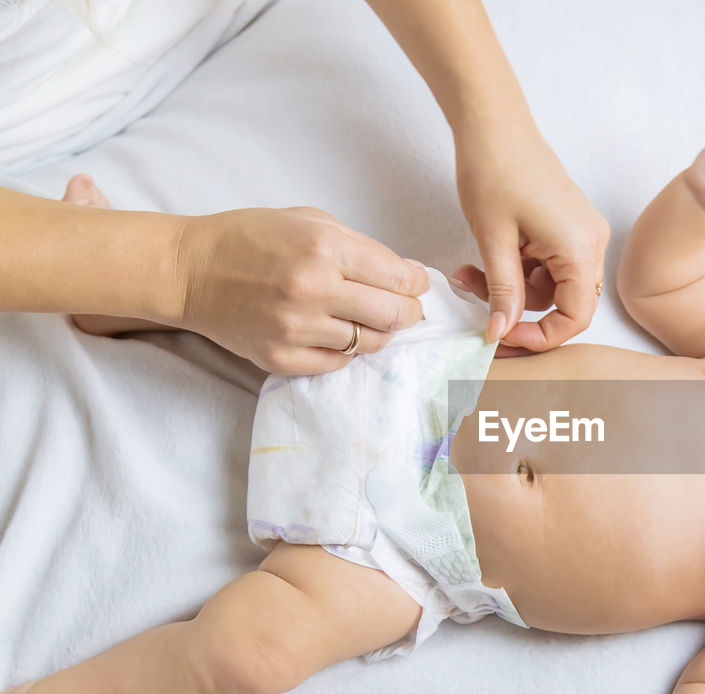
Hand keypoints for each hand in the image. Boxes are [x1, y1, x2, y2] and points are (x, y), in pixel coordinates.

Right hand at [175, 207, 432, 373]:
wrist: (188, 270)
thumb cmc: (251, 237)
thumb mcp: (308, 221)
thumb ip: (358, 246)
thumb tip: (404, 274)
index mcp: (324, 249)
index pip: (399, 278)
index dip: (416, 283)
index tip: (415, 283)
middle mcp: (314, 291)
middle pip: (394, 316)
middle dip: (409, 312)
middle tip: (405, 308)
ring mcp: (296, 329)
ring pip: (370, 344)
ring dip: (378, 332)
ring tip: (367, 319)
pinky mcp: (281, 358)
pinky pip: (337, 363)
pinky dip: (346, 350)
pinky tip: (336, 332)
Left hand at [453, 119, 608, 350]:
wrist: (493, 122)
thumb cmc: (494, 169)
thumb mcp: (494, 241)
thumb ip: (502, 293)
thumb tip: (500, 333)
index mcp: (580, 249)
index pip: (575, 318)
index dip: (540, 337)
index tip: (502, 337)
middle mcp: (591, 243)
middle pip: (562, 304)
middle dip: (517, 309)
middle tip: (476, 307)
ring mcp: (581, 233)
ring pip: (549, 286)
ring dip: (511, 288)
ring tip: (469, 272)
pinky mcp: (567, 225)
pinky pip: (547, 265)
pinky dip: (518, 269)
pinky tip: (488, 255)